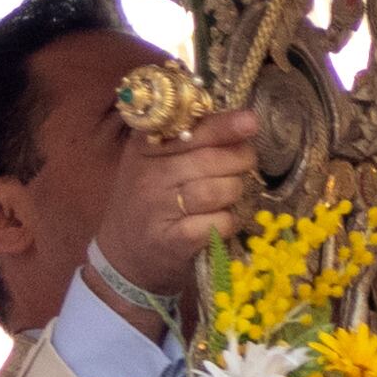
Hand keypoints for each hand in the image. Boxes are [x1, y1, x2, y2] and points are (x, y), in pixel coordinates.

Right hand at [96, 102, 264, 314]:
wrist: (125, 255)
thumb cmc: (152, 199)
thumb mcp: (159, 161)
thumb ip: (193, 138)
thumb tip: (243, 121)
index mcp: (144, 147)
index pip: (189, 130)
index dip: (223, 126)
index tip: (250, 121)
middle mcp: (147, 176)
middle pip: (210, 160)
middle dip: (239, 161)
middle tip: (243, 164)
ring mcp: (157, 209)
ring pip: (217, 190)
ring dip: (234, 191)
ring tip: (228, 194)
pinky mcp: (172, 240)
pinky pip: (218, 222)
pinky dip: (228, 221)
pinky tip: (221, 220)